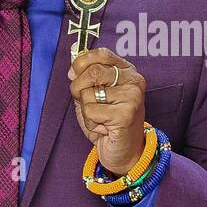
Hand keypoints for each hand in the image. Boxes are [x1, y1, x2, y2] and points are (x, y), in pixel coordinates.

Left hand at [68, 47, 145, 175]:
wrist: (124, 152)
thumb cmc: (107, 122)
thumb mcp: (94, 93)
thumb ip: (86, 75)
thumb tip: (73, 56)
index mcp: (127, 71)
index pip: (101, 54)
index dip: (81, 62)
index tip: (74, 75)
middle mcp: (133, 81)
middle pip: (93, 72)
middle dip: (78, 88)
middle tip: (85, 103)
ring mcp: (132, 97)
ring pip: (89, 94)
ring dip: (86, 110)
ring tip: (100, 118)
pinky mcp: (126, 114)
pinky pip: (91, 111)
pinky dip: (90, 123)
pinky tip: (103, 128)